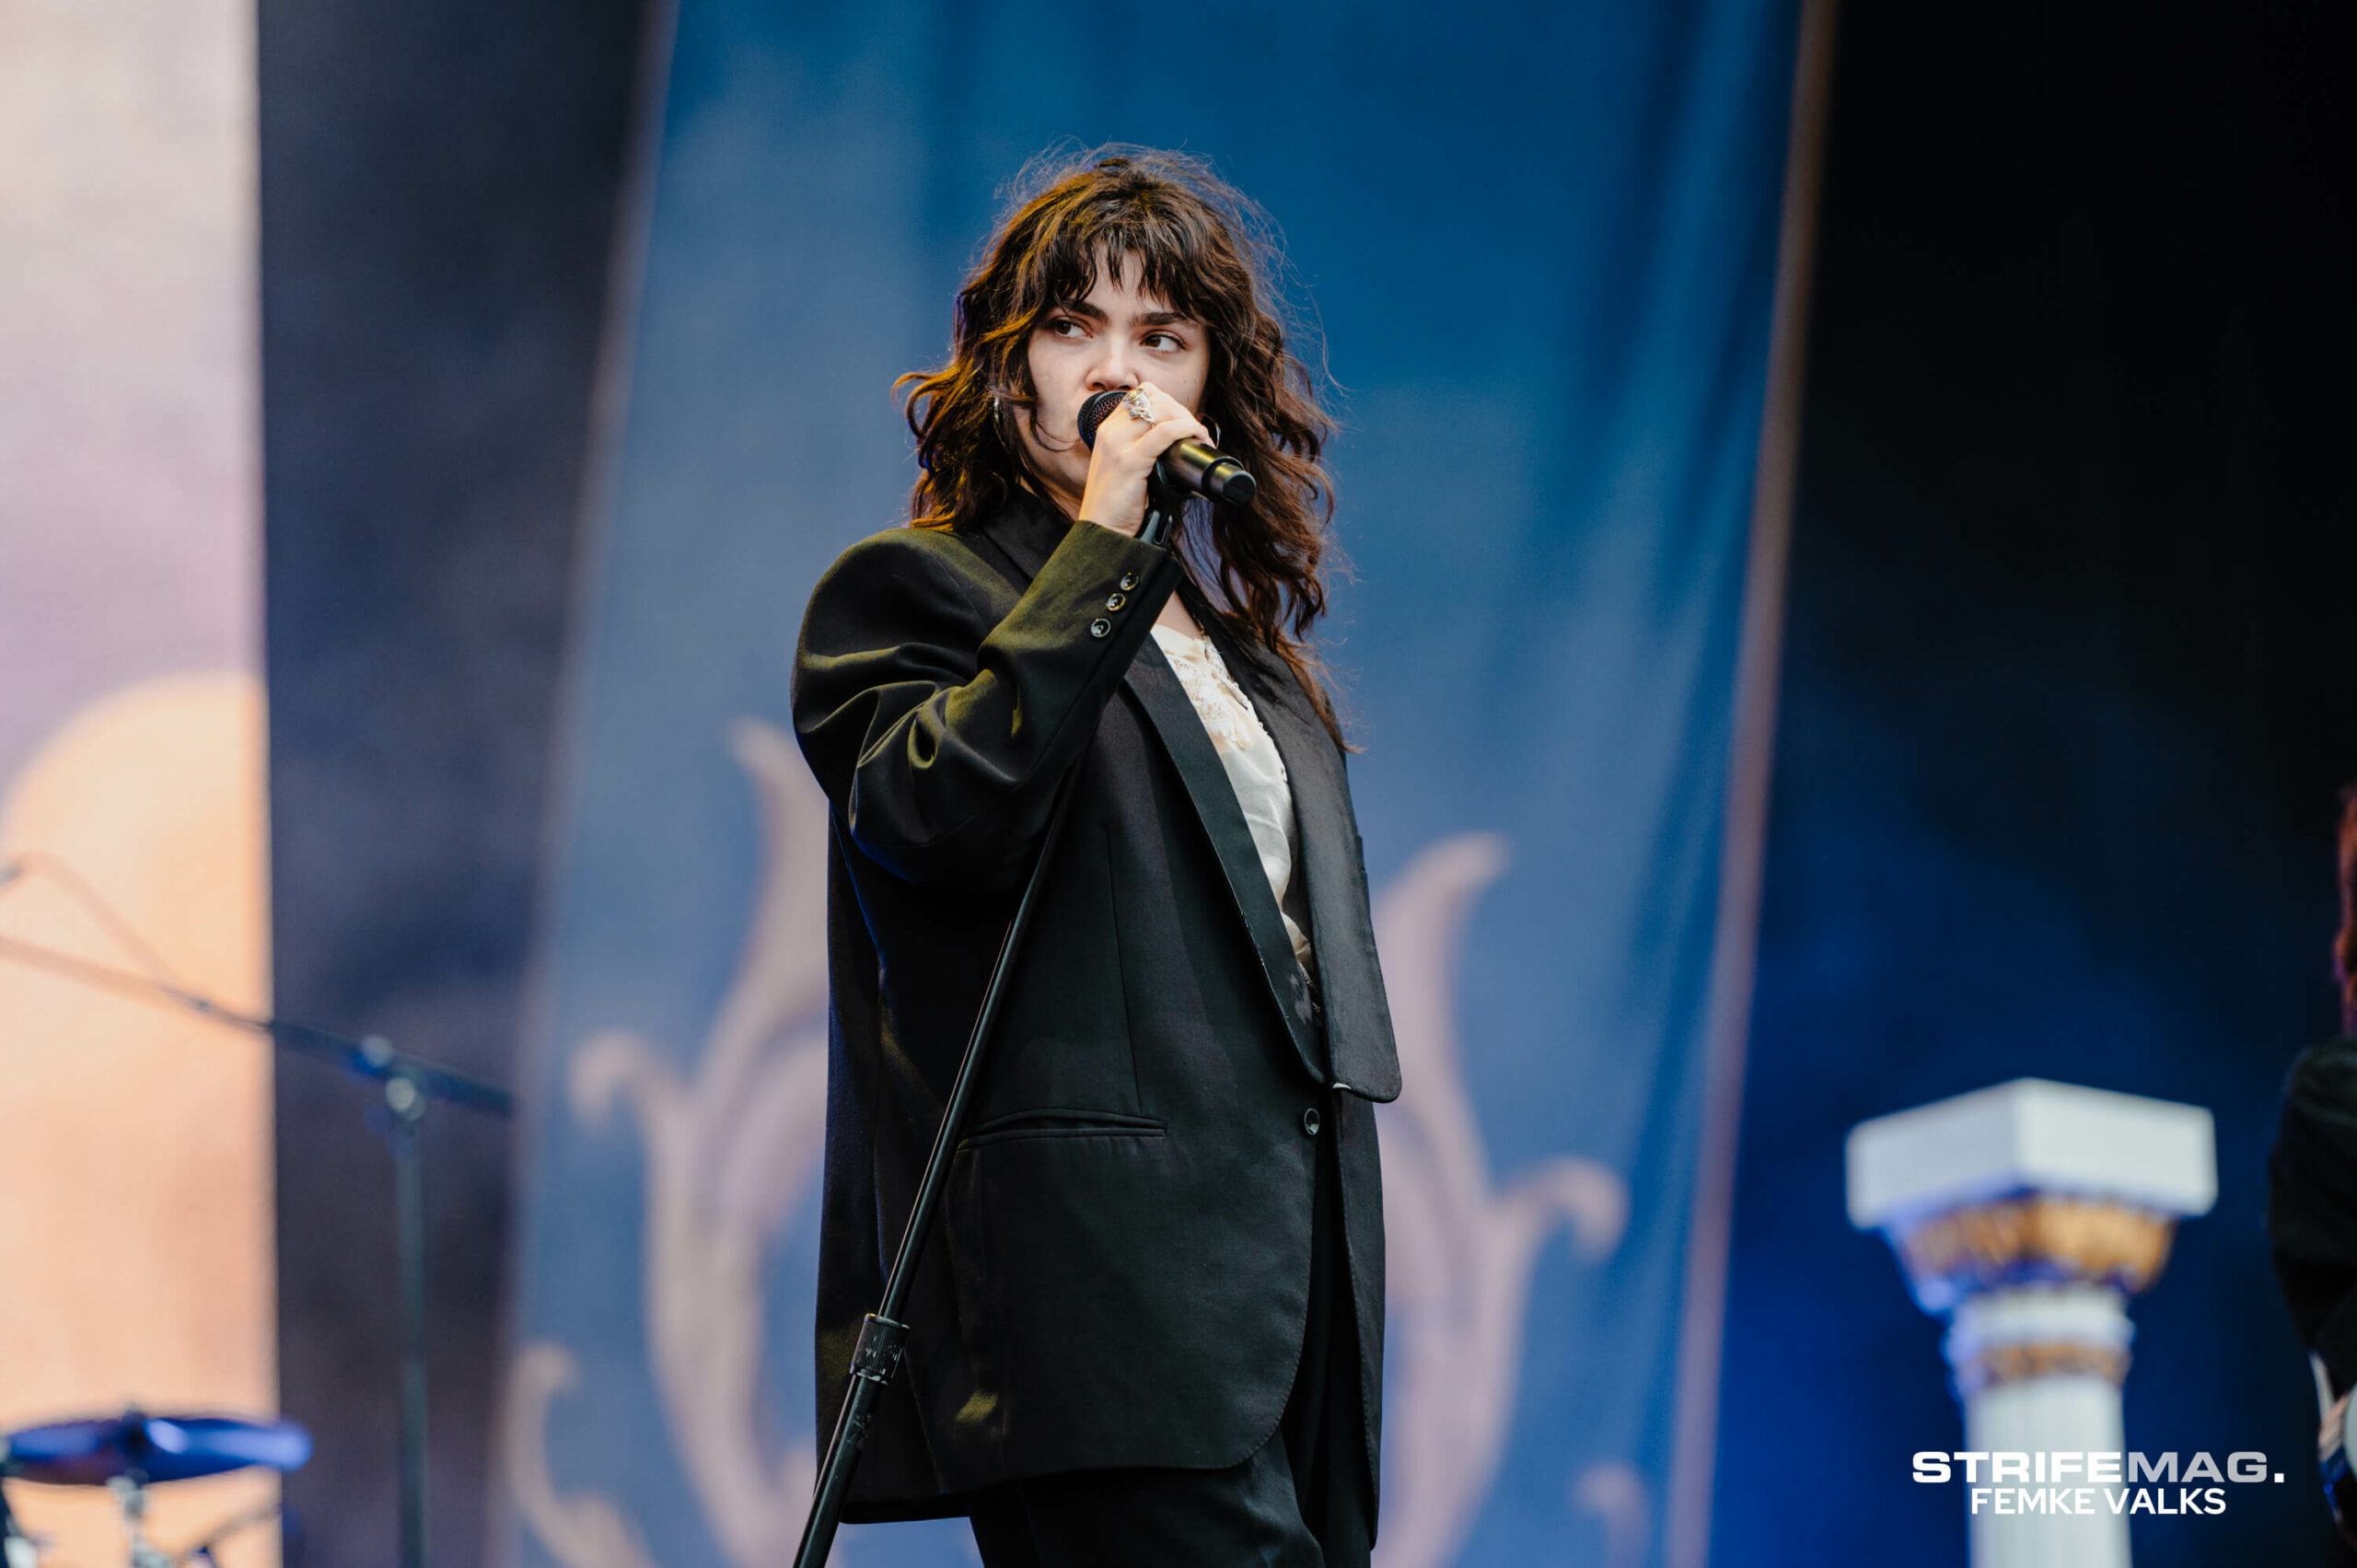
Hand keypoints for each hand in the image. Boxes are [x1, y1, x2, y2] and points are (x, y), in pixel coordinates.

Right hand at [1076, 382, 1210, 536]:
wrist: (1102, 532)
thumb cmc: (1118, 505)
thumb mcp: (1125, 468)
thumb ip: (1142, 449)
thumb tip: (1176, 442)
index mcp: (1107, 430)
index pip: (1141, 395)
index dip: (1168, 402)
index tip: (1182, 421)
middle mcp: (1110, 431)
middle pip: (1153, 399)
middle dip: (1181, 410)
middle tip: (1197, 432)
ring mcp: (1117, 444)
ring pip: (1160, 410)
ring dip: (1186, 418)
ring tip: (1199, 436)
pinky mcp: (1129, 461)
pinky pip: (1164, 432)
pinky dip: (1184, 429)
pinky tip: (1195, 436)